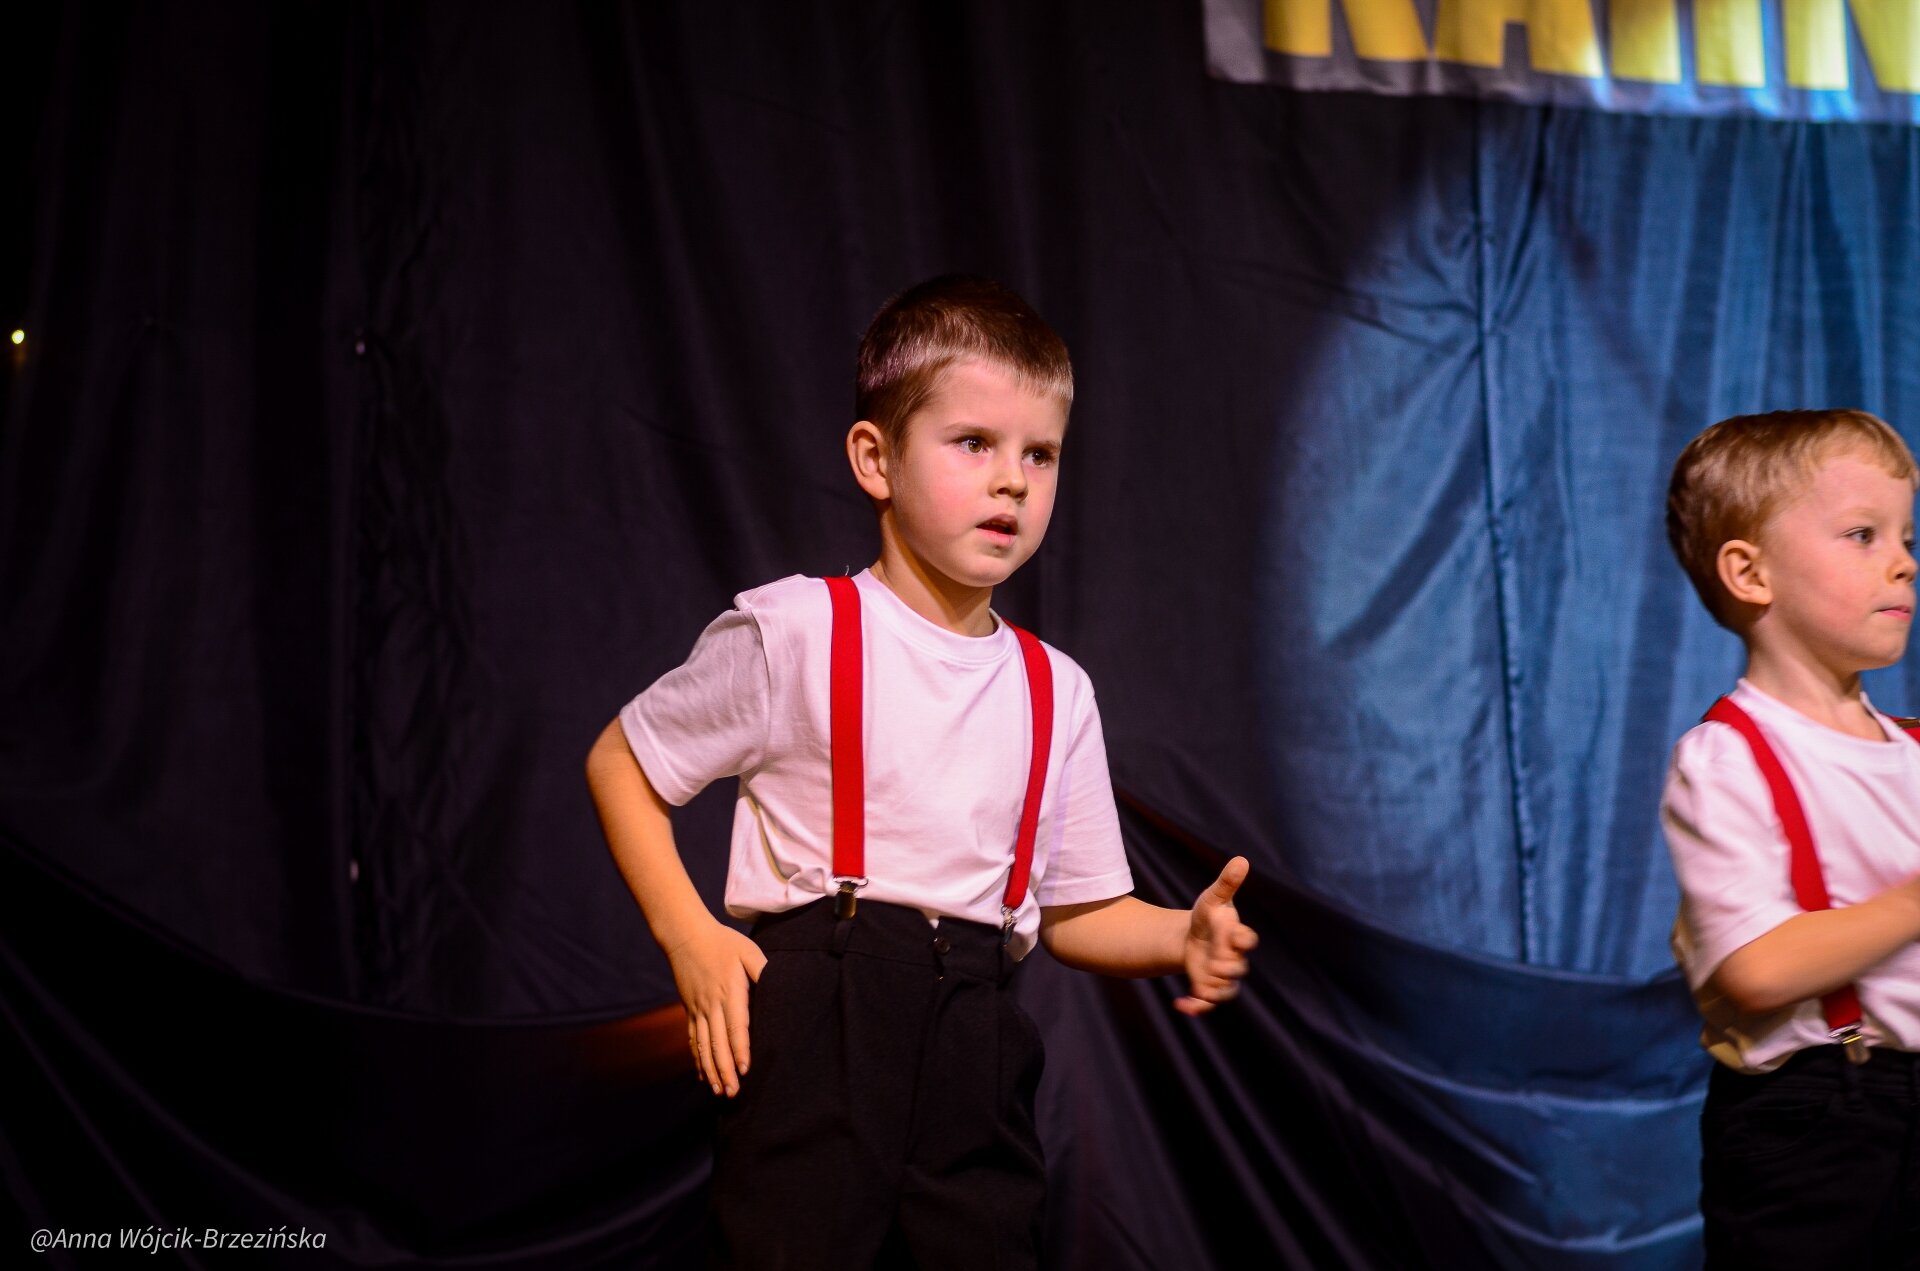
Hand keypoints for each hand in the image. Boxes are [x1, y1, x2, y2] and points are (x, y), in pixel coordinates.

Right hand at [664, 918, 767, 1095]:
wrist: (686, 935)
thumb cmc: (723, 942)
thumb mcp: (748, 951)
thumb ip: (763, 970)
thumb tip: (777, 987)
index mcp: (730, 992)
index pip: (736, 1026)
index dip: (740, 1050)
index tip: (745, 1070)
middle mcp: (712, 1005)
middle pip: (718, 1043)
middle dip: (725, 1070)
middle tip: (733, 1093)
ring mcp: (698, 1009)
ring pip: (704, 1046)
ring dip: (711, 1070)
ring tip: (718, 1092)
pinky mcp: (690, 1010)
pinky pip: (693, 1039)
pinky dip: (697, 1059)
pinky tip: (702, 1075)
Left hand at [1176, 856, 1258, 1015]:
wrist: (1192, 935)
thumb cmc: (1208, 916)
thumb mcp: (1212, 898)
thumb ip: (1227, 882)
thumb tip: (1242, 859)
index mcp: (1237, 935)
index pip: (1248, 940)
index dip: (1241, 940)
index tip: (1231, 933)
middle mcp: (1234, 958)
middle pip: (1238, 968)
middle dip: (1227, 967)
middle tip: (1214, 962)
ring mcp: (1222, 975)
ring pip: (1227, 991)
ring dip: (1214, 991)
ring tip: (1200, 989)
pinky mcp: (1208, 987)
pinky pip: (1207, 1004)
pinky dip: (1196, 1008)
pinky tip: (1180, 1004)